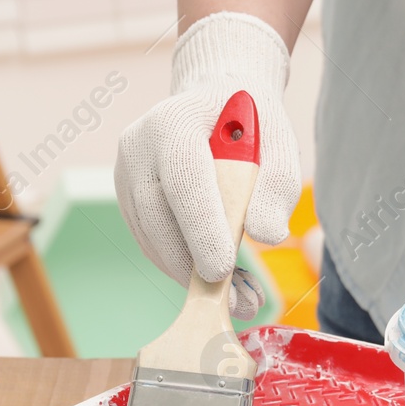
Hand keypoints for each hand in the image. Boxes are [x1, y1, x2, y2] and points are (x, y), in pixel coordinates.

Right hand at [115, 12, 301, 319]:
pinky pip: (151, 242)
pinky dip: (182, 267)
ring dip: (192, 275)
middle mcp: (138, 145)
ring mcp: (126, 173)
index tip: (222, 269)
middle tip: (239, 300)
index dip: (201, 227)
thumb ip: (277, 185)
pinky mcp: (127, 199)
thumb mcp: (279, 143)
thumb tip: (268, 234)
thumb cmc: (250, 125)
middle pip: (158, 215)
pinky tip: (218, 280)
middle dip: (196, 264)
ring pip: (152, 237)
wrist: (215, 106)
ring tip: (239, 297)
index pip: (183, 179)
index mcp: (174, 121)